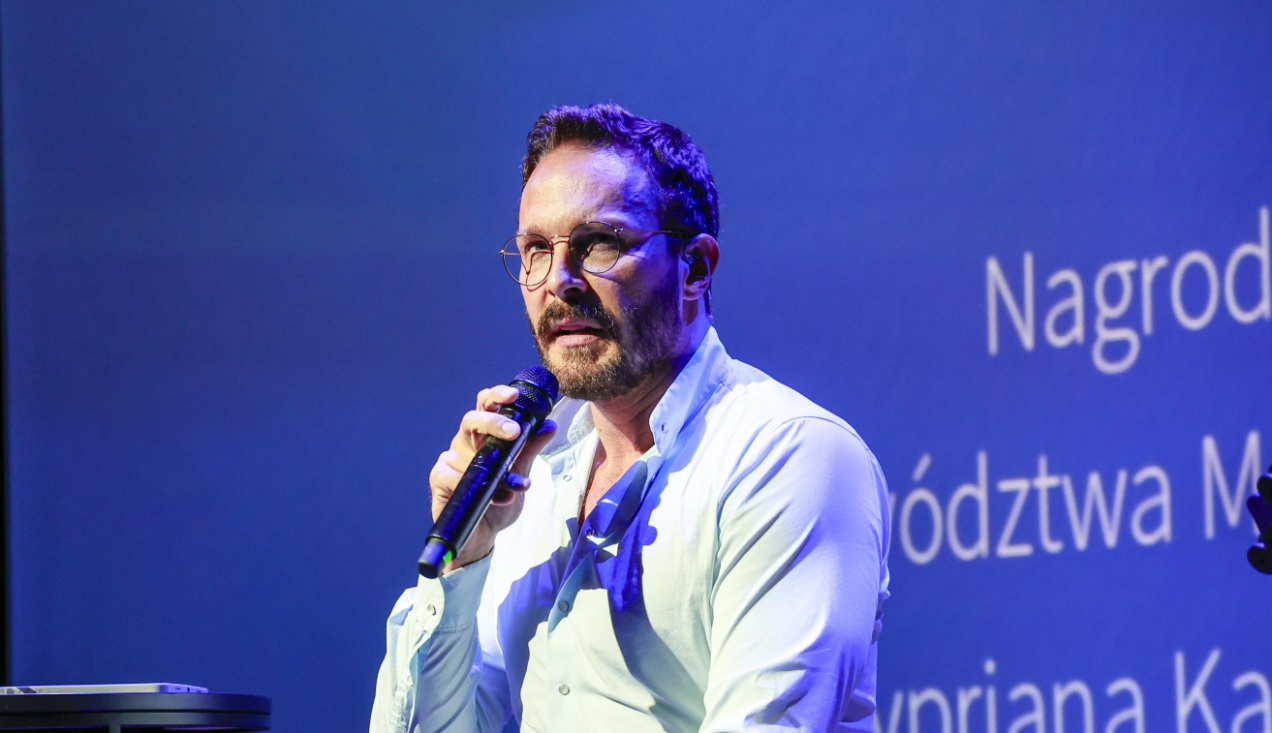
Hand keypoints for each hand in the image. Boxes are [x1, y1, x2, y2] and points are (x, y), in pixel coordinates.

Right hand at [427, 384, 556, 571]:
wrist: (484, 535)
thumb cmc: (499, 501)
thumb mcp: (521, 473)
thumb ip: (530, 449)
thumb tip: (549, 426)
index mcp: (484, 435)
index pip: (486, 405)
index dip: (497, 395)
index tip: (513, 394)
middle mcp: (465, 443)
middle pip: (472, 419)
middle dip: (493, 421)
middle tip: (514, 432)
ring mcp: (450, 459)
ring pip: (470, 453)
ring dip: (497, 470)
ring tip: (516, 486)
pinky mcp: (439, 478)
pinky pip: (457, 475)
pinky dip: (481, 488)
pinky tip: (496, 499)